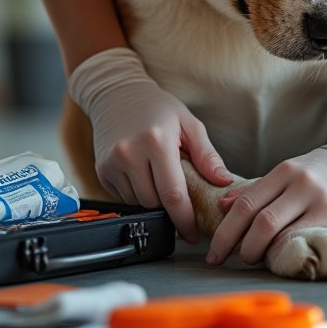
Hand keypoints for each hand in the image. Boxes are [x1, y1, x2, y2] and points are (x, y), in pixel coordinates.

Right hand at [68, 47, 230, 242]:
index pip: (173, 195)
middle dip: (171, 209)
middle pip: (155, 203)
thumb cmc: (157, 107)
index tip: (194, 233)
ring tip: (162, 180)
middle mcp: (129, 154)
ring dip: (154, 201)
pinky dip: (138, 193)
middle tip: (182, 202)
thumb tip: (224, 182)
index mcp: (156, 142)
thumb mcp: (189, 123)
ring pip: (139, 203)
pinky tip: (144, 176)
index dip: (185, 220)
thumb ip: (207, 155)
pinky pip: (125, 197)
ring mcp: (111, 164)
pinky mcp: (101, 171)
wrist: (116, 94)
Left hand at [207, 122, 326, 265]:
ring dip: (260, 253)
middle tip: (233, 258)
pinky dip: (286, 253)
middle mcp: (300, 185)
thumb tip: (224, 205)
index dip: (224, 231)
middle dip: (239, 247)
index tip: (214, 251)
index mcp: (285, 171)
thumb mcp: (292, 170)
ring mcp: (320, 203)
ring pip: (279, 234)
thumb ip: (259, 188)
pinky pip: (304, 242)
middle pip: (258, 222)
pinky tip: (280, 258)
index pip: (245, 203)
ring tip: (255, 259)